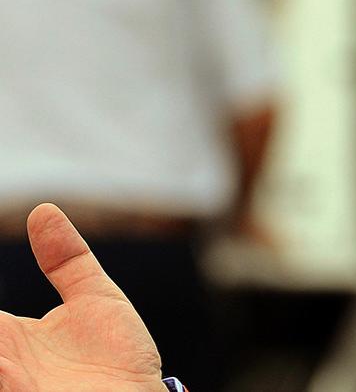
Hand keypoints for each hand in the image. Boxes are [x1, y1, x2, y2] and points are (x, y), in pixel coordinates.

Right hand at [0, 204, 164, 390]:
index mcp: (8, 339)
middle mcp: (4, 364)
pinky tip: (8, 365)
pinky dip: (6, 378)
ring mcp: (12, 385)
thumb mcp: (94, 298)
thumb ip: (67, 259)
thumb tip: (42, 210)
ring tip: (3, 353)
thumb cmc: (116, 357)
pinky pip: (6, 387)